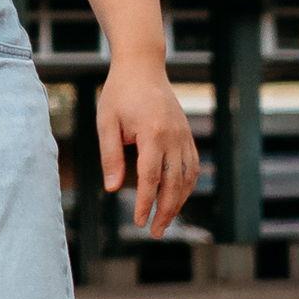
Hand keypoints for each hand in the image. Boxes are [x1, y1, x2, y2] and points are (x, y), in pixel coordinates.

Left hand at [100, 57, 198, 237]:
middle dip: (165, 210)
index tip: (139, 221)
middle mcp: (174, 138)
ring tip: (164, 220)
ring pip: (187, 179)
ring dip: (178, 202)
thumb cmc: (119, 93)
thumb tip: (113, 189)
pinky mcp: (188, 136)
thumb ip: (110, 155)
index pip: (151, 177)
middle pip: (174, 184)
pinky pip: (192, 167)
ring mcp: (185, 137)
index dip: (146, 202)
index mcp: (154, 134)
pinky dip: (186, 186)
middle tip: (153, 231)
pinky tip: (175, 198)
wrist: (143, 67)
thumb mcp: (106, 121)